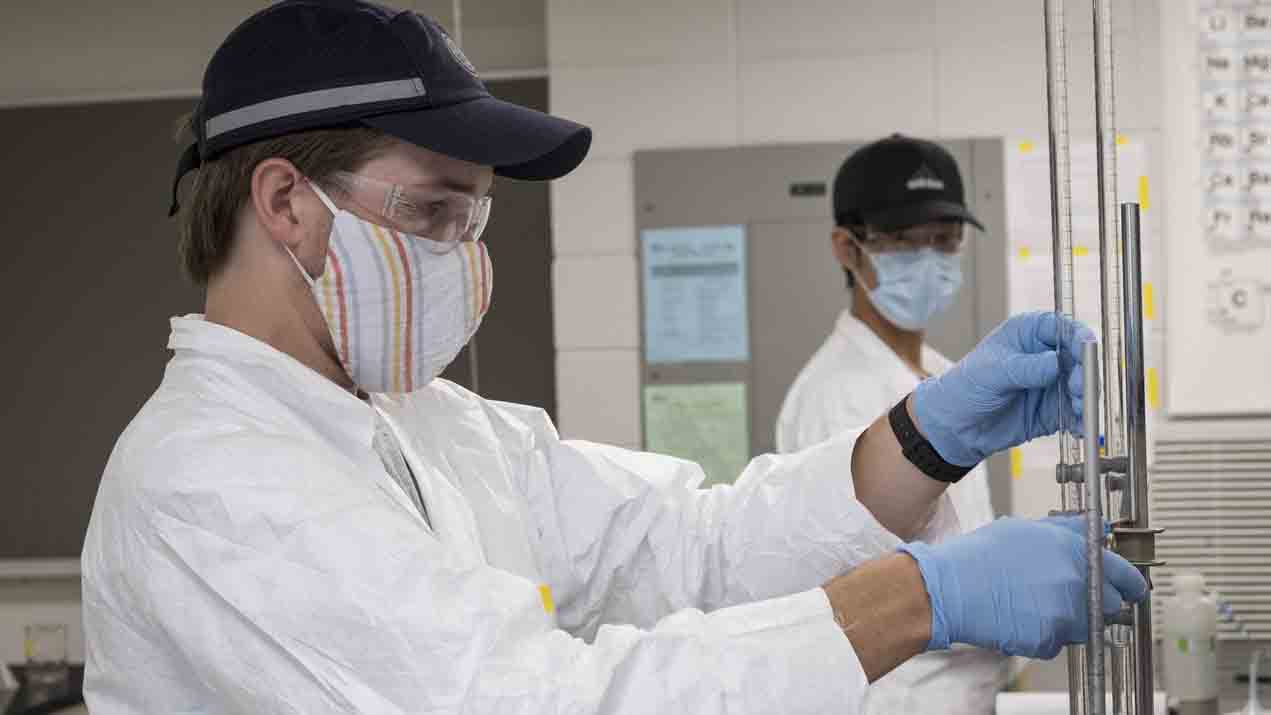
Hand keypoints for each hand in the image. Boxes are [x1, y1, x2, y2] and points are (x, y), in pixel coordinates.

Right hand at [898, 517, 1148, 658]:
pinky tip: (1022, 617)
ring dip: (1071, 620)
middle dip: (1099, 604)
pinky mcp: (1050, 640)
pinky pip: (1059, 642)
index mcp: (1076, 553)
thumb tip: (1092, 527)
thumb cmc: (980, 557)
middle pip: (1113, 606)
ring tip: (1037, 605)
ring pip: (1086, 627)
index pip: (1127, 576)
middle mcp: (1077, 584)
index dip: (1129, 584)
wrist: (950, 589)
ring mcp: (1066, 615)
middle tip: (1073, 598)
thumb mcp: (1026, 529)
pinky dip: (1046, 634)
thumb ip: (1066, 529)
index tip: (1128, 589)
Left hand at [911, 311, 1094, 466]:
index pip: (1062, 328)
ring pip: (1081, 387)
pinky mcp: (1053, 409)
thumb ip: (1026, 367)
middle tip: (1077, 388)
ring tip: (1078, 411)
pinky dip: (1080, 421)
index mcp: (1028, 333)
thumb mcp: (992, 372)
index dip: (1078, 338)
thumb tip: (1057, 362)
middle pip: (1079, 359)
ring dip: (1085, 399)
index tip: (1086, 350)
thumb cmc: (965, 387)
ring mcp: (1051, 383)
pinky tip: (1078, 429)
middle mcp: (1045, 355)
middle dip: (1084, 373)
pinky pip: (1075, 414)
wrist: (954, 426)